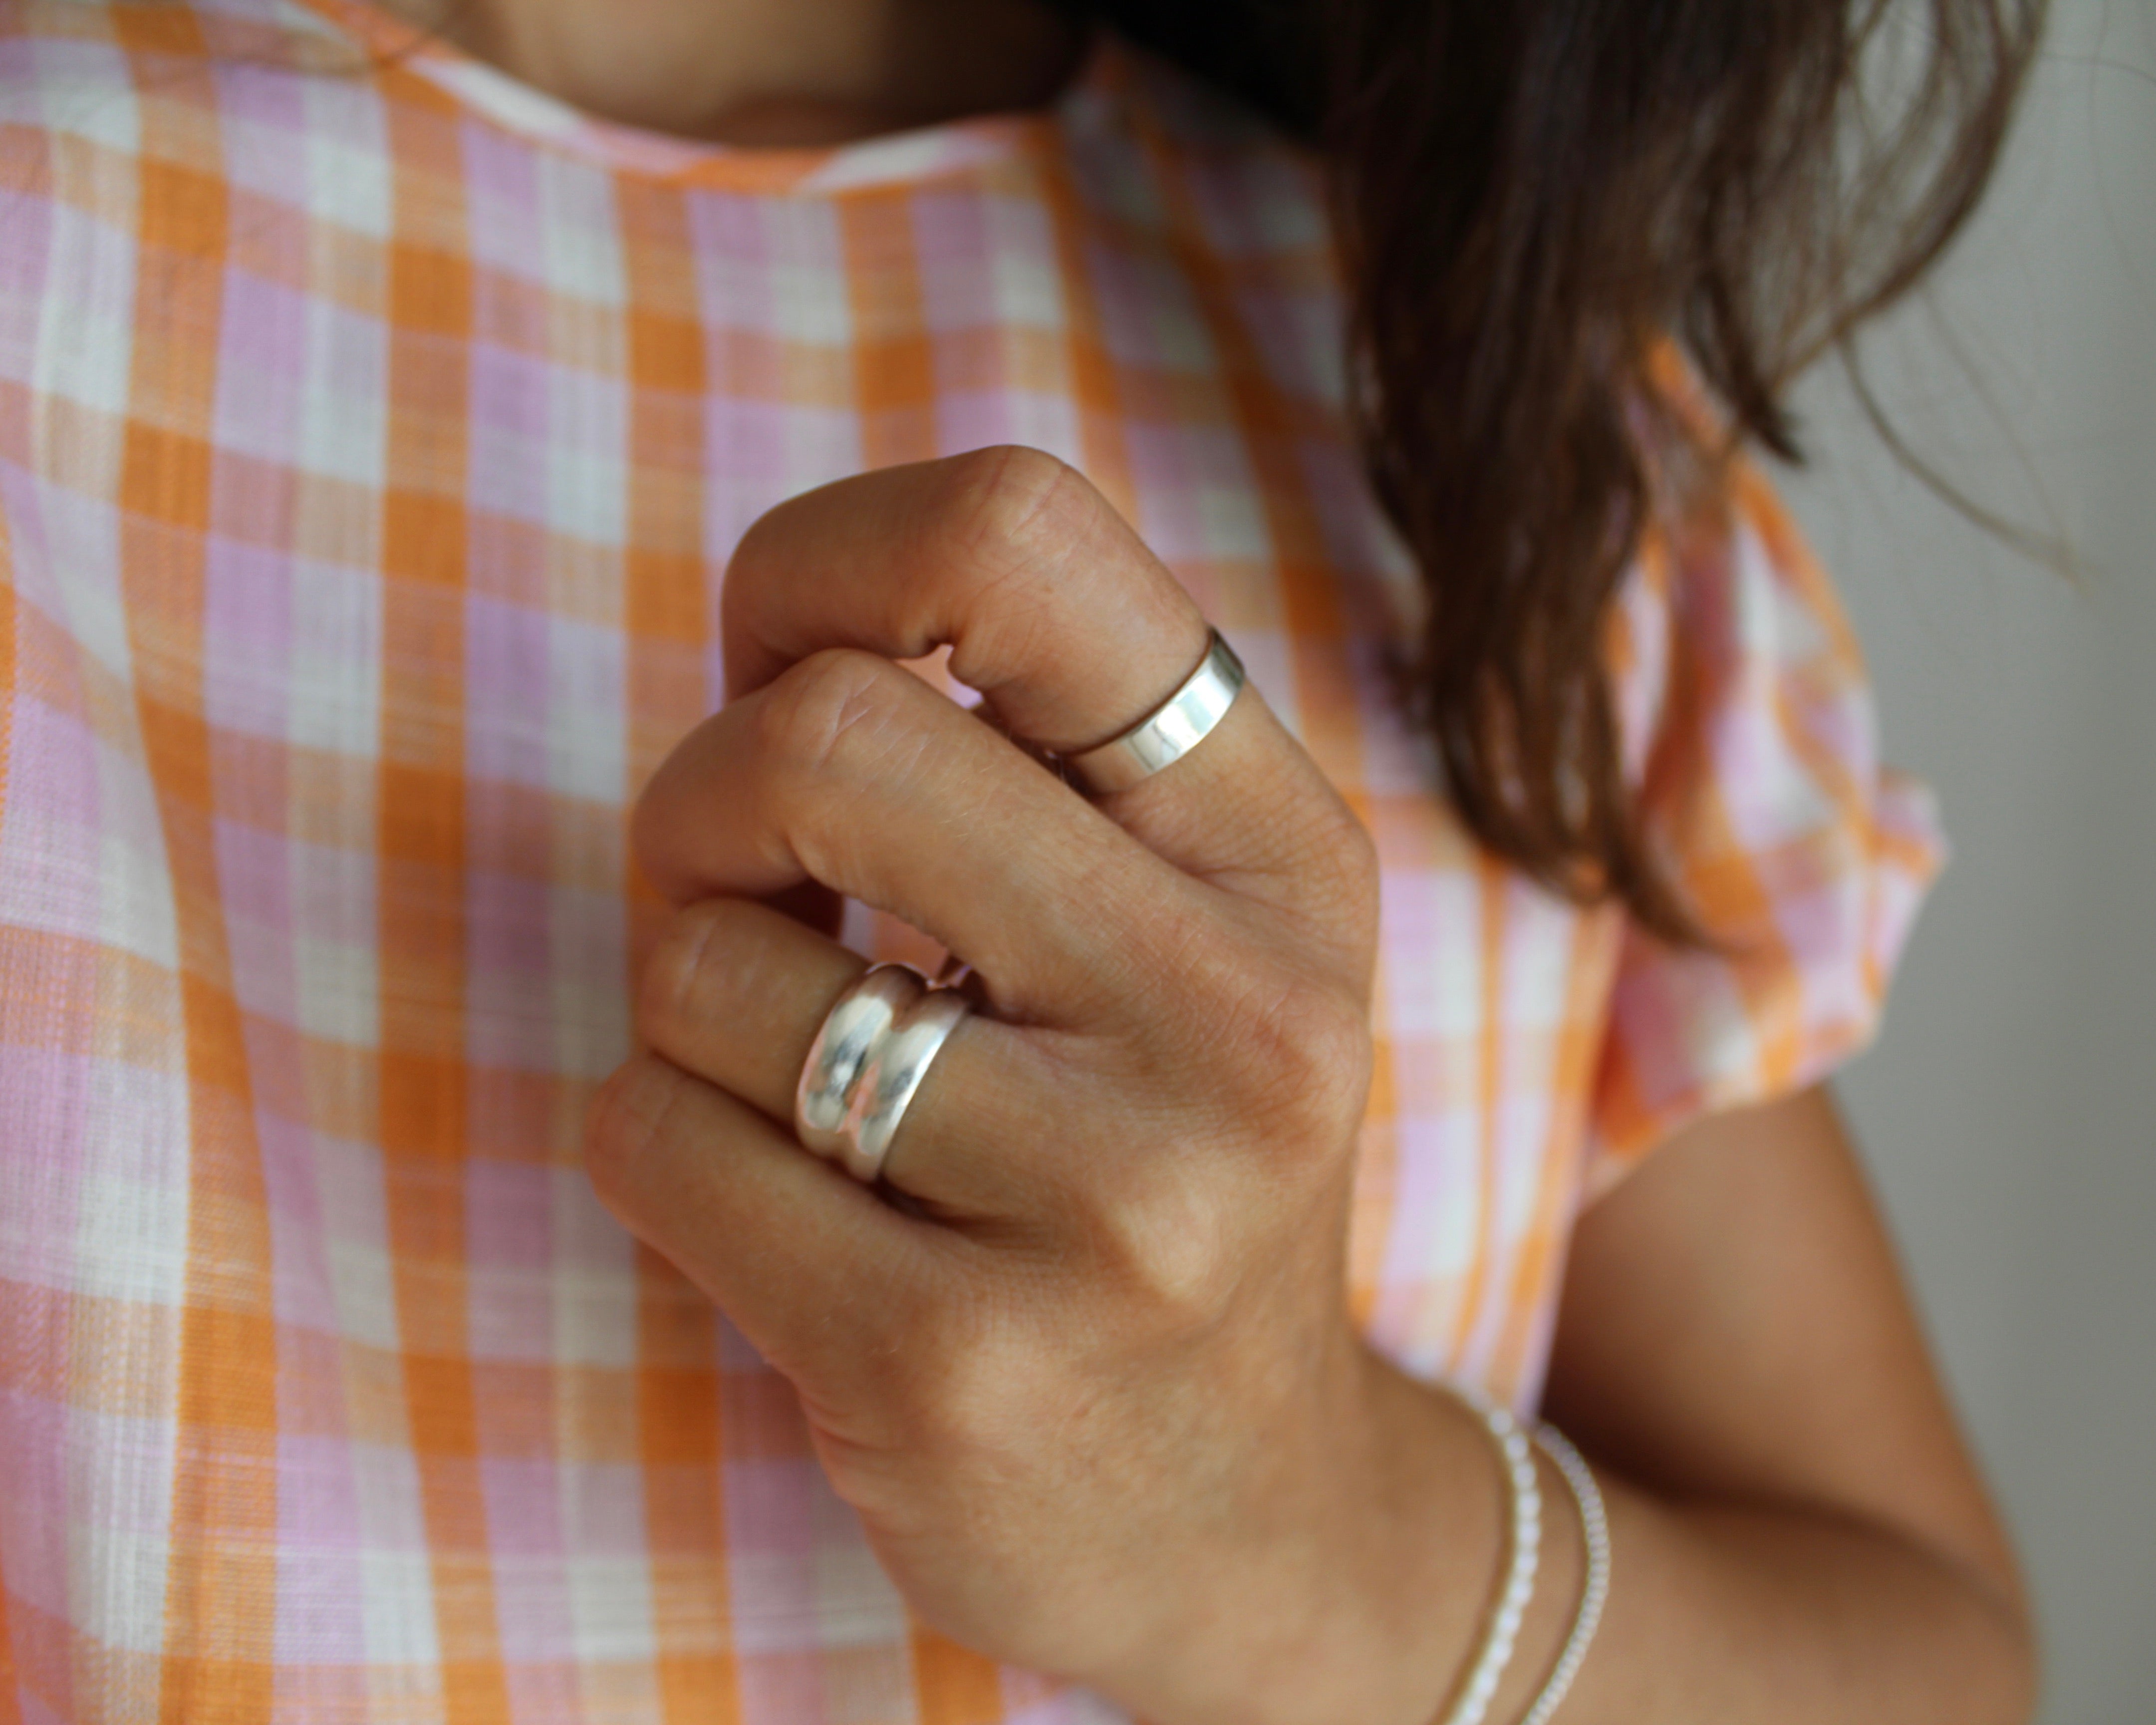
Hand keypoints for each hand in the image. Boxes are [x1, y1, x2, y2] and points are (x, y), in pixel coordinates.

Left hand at [585, 447, 1440, 1724]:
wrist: (1242, 1510)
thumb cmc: (1154, 1156)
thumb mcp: (1186, 927)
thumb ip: (1028, 745)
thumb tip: (781, 619)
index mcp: (1285, 855)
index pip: (1016, 539)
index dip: (824, 560)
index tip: (786, 662)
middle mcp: (1236, 1013)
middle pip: (821, 731)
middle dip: (702, 797)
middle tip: (744, 885)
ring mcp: (1110, 1200)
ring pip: (704, 959)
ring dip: (688, 998)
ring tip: (804, 1075)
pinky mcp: (955, 1360)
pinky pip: (652, 1135)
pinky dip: (660, 1138)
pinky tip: (788, 1203)